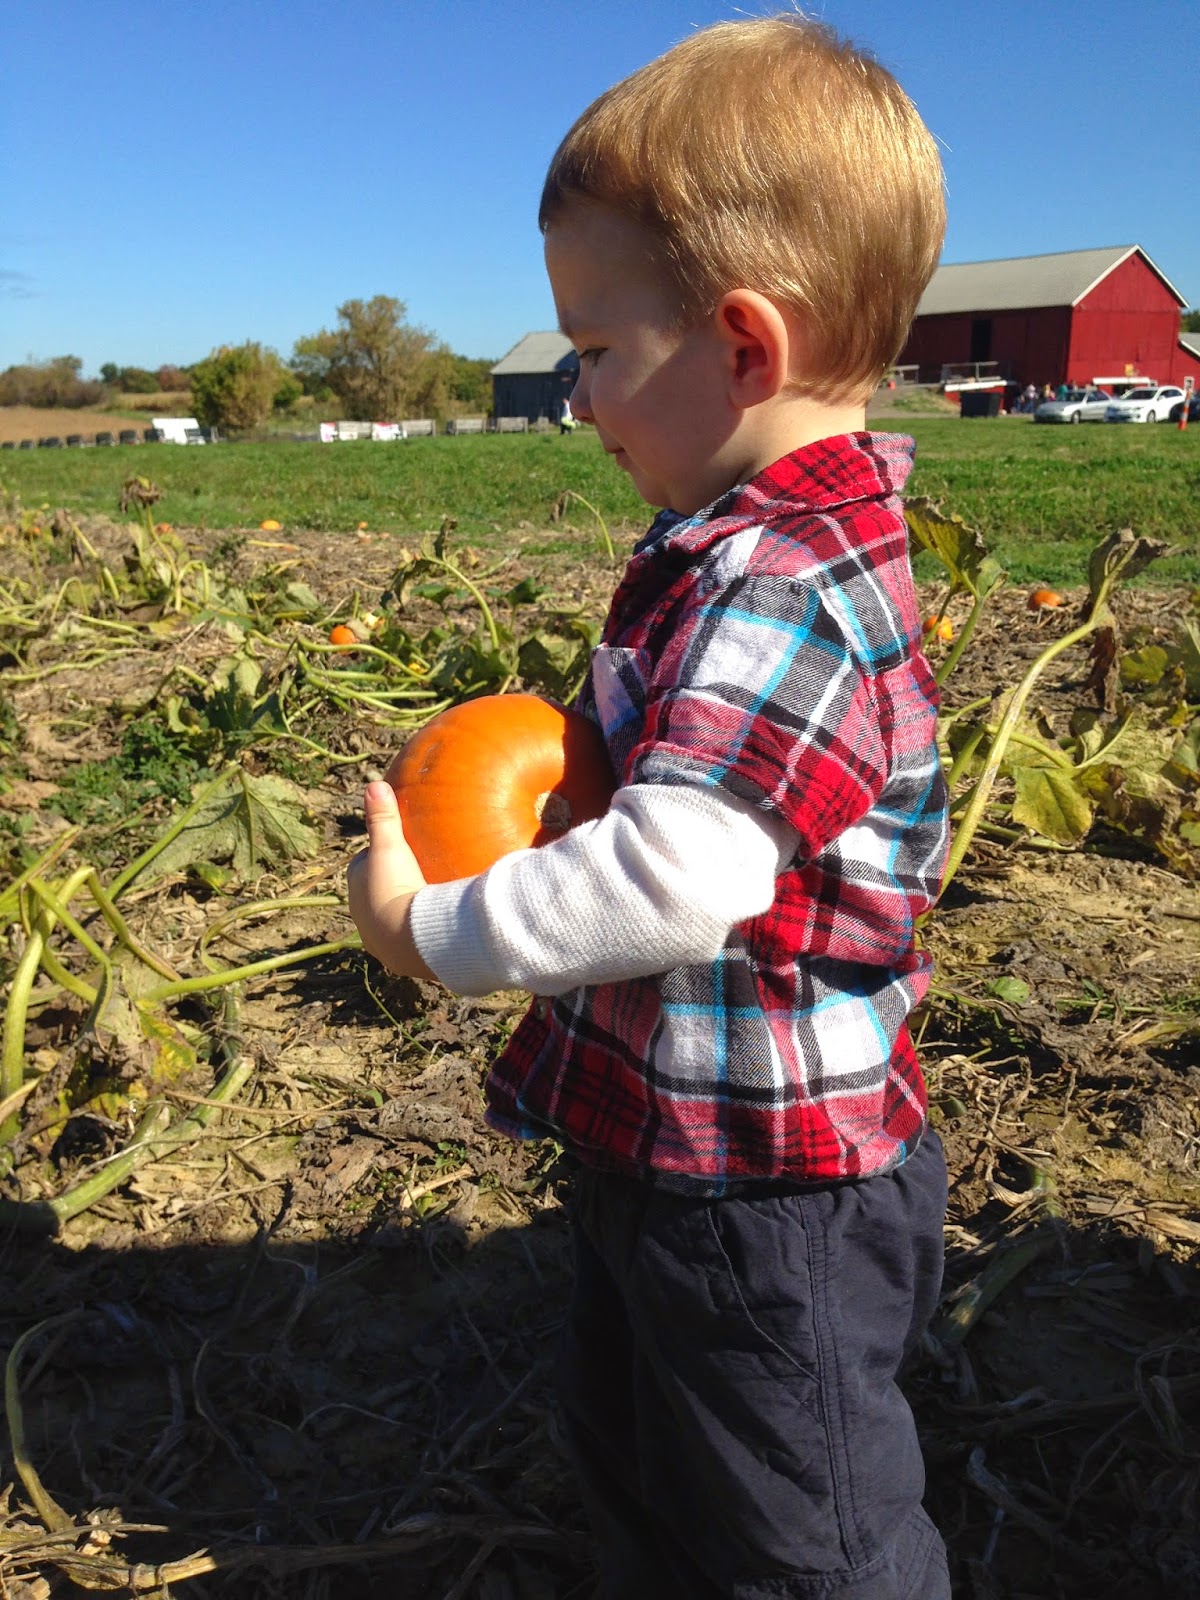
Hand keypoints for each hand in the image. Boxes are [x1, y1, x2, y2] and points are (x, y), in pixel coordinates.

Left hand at [346, 781, 435, 978]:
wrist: (408, 939)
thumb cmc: (396, 888)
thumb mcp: (390, 847)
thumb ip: (383, 817)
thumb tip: (373, 783)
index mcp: (357, 887)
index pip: (364, 865)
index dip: (379, 854)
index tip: (399, 847)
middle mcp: (361, 914)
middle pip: (374, 892)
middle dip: (389, 883)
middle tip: (415, 872)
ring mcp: (377, 938)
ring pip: (388, 918)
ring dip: (402, 909)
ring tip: (427, 898)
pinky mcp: (396, 956)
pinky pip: (406, 938)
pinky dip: (414, 930)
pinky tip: (434, 923)